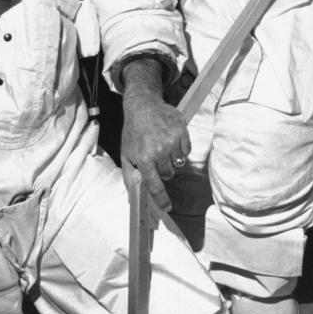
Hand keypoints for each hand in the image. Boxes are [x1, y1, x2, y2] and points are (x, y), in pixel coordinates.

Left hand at [121, 81, 189, 210]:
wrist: (143, 106)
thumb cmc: (133, 131)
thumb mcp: (126, 153)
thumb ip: (129, 176)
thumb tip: (132, 197)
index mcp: (144, 158)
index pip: (155, 184)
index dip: (161, 199)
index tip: (167, 207)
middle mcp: (159, 150)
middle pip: (168, 174)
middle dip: (163, 169)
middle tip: (155, 157)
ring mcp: (172, 140)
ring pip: (178, 163)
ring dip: (171, 158)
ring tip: (162, 144)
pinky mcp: (182, 131)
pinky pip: (187, 150)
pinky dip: (180, 148)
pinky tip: (170, 138)